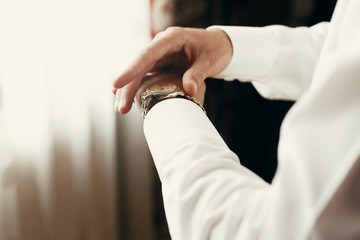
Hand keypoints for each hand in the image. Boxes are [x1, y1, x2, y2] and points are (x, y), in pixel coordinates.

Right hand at [113, 27, 232, 113]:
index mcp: (172, 38)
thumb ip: (197, 75)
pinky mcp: (160, 63)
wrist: (218, 45)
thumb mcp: (209, 62)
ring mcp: (159, 54)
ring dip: (129, 89)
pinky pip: (145, 75)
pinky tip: (126, 99)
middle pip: (139, 65)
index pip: (147, 54)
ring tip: (121, 109)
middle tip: (121, 108)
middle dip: (127, 87)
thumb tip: (190, 91)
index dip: (131, 69)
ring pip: (138, 71)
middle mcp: (161, 45)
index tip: (118, 83)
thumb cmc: (215, 50)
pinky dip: (137, 87)